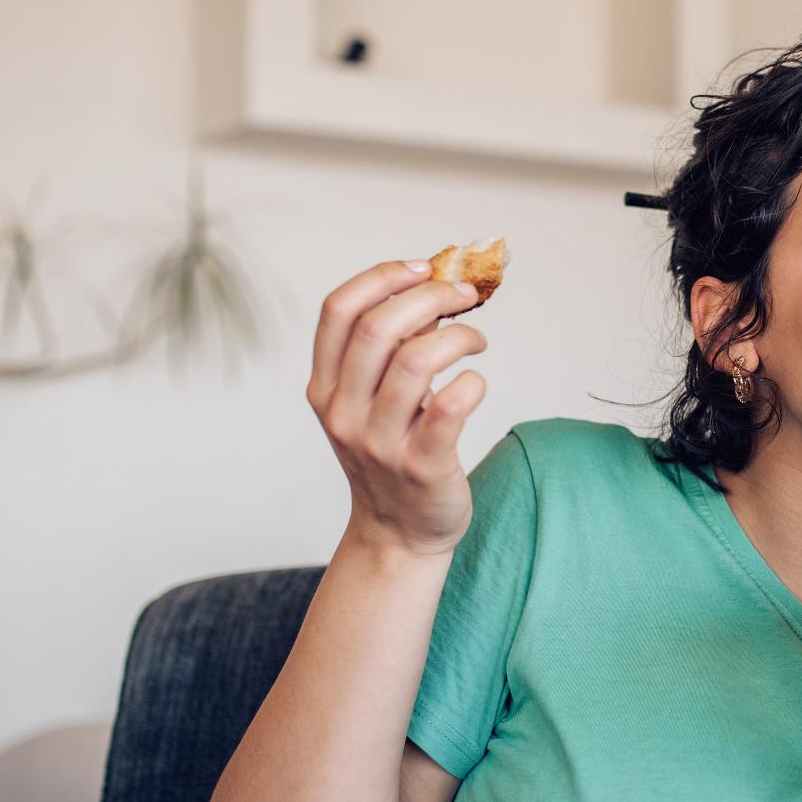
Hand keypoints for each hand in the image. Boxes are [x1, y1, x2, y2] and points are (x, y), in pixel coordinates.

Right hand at [308, 259, 488, 558]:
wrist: (398, 533)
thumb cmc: (391, 454)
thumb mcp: (369, 401)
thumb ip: (389, 350)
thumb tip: (436, 285)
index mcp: (325, 388)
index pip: (338, 310)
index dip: (382, 276)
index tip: (423, 267)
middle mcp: (343, 412)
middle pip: (378, 327)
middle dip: (430, 296)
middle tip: (465, 296)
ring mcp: (379, 442)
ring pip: (416, 361)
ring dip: (458, 337)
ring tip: (477, 341)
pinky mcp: (421, 467)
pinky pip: (451, 407)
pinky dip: (473, 382)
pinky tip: (476, 383)